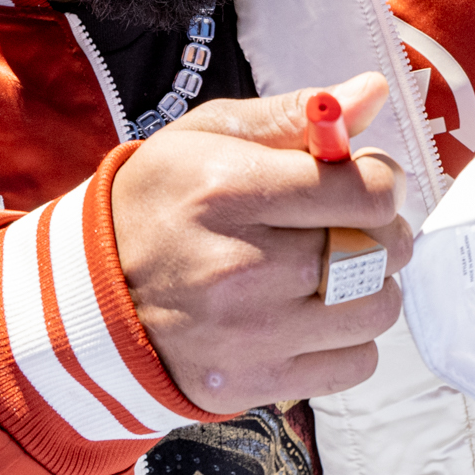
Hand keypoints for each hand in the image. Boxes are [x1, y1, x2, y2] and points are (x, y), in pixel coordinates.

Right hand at [110, 73, 414, 413]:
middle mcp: (239, 267)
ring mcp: (247, 335)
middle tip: (357, 226)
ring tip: (339, 271)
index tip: (369, 181)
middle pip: (377, 252)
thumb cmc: (159, 204)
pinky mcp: (254, 383)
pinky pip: (355, 363)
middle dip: (382, 232)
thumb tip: (373, 90)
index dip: (384, 182)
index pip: (364, 192)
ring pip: (376, 311)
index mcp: (227, 192)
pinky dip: (352, 339)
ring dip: (373, 286)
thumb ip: (293, 116)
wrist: (89, 296)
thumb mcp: (206, 138)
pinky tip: (318, 316)